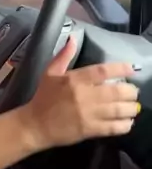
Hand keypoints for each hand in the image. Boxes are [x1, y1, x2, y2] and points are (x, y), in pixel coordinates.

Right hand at [20, 37, 139, 149]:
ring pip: (117, 110)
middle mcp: (83, 95)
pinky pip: (112, 128)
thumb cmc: (43, 97)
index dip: (120, 69)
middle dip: (130, 92)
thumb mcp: (50, 73)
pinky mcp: (89, 130)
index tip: (132, 68)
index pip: (102, 71)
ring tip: (134, 107)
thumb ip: (63, 56)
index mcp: (74, 79)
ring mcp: (88, 114)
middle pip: (115, 91)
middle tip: (134, 92)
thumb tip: (73, 38)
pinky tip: (128, 122)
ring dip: (130, 108)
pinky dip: (124, 125)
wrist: (35, 125)